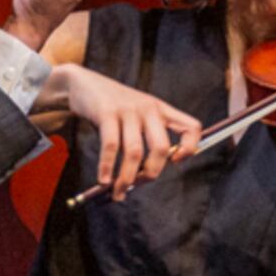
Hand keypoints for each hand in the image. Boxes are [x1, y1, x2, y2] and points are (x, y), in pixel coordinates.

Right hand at [56, 66, 202, 195]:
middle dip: (151, 173)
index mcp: (161, 110)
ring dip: (127, 177)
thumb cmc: (112, 107)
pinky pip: (111, 145)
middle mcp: (149, 109)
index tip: (174, 162)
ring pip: (135, 151)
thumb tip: (140, 177)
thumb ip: (143, 139)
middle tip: (138, 184)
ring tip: (118, 192)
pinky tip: (104, 179)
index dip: (190, 148)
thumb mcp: (137, 115)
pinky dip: (107, 167)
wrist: (83, 84)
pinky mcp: (107, 113)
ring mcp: (128, 110)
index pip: (192, 127)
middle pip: (162, 147)